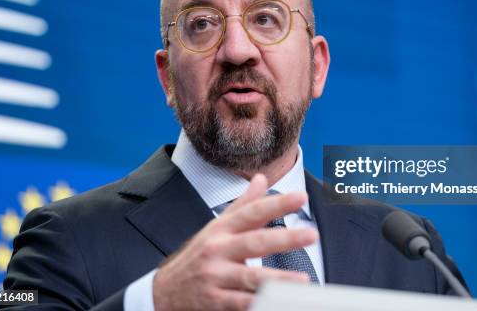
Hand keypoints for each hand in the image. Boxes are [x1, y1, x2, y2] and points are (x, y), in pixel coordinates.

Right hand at [152, 174, 317, 310]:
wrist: (165, 291)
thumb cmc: (199, 255)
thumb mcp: (217, 227)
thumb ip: (243, 205)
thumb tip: (261, 178)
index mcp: (222, 229)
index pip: (252, 212)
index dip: (277, 204)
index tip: (301, 197)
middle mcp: (218, 250)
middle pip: (254, 242)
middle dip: (284, 238)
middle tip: (311, 234)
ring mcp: (215, 277)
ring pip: (249, 277)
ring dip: (277, 279)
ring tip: (302, 280)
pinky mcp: (215, 302)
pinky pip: (241, 304)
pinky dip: (259, 303)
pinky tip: (278, 302)